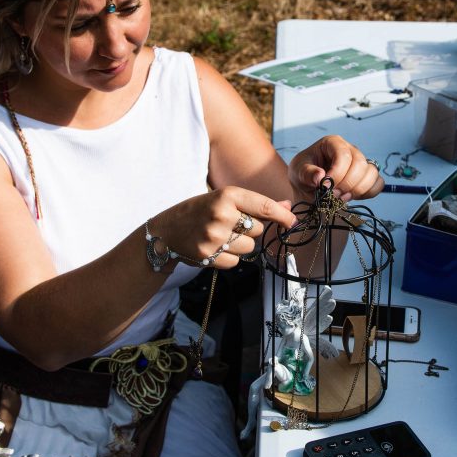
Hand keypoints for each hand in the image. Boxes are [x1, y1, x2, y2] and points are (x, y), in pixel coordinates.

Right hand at [147, 186, 295, 268]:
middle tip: (230, 225)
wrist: (164, 232)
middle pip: (258, 229)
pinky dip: (229, 257)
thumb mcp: (223, 199)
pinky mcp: (208, 256)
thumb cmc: (198, 211)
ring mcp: (214, 237)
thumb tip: (287, 206)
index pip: (264, 207)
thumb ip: (255, 203)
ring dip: (240, 245)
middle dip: (250, 229)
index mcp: (226, 195)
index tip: (292, 221)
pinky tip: (214, 248)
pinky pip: (236, 261)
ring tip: (221, 237)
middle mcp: (221, 215)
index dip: (283, 215)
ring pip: (249, 248)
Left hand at [288, 135, 383, 201]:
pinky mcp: (367, 177)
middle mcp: (350, 150)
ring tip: (341, 198)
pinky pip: (378, 183)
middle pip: (360, 164)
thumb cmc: (303, 173)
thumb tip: (320, 177)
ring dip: (358, 189)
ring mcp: (361, 163)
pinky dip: (368, 193)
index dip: (337, 173)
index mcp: (333, 143)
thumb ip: (307, 173)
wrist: (308, 186)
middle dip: (347, 183)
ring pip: (372, 173)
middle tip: (333, 195)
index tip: (326, 187)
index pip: (343, 154)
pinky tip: (352, 197)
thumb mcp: (298, 171)